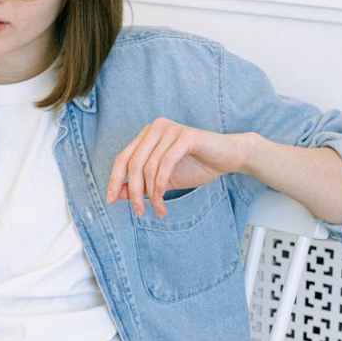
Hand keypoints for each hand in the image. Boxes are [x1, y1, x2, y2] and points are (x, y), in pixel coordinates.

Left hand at [106, 117, 254, 217]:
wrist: (230, 157)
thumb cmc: (197, 165)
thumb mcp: (163, 179)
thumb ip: (140, 184)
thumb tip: (117, 194)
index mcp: (146, 135)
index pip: (122, 158)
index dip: (114, 180)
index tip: (111, 200)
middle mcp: (155, 128)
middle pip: (132, 164)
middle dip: (133, 192)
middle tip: (138, 212)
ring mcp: (169, 130)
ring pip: (148, 167)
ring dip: (151, 194)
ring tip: (159, 209)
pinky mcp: (185, 136)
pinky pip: (165, 165)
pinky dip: (161, 186)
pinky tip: (164, 200)